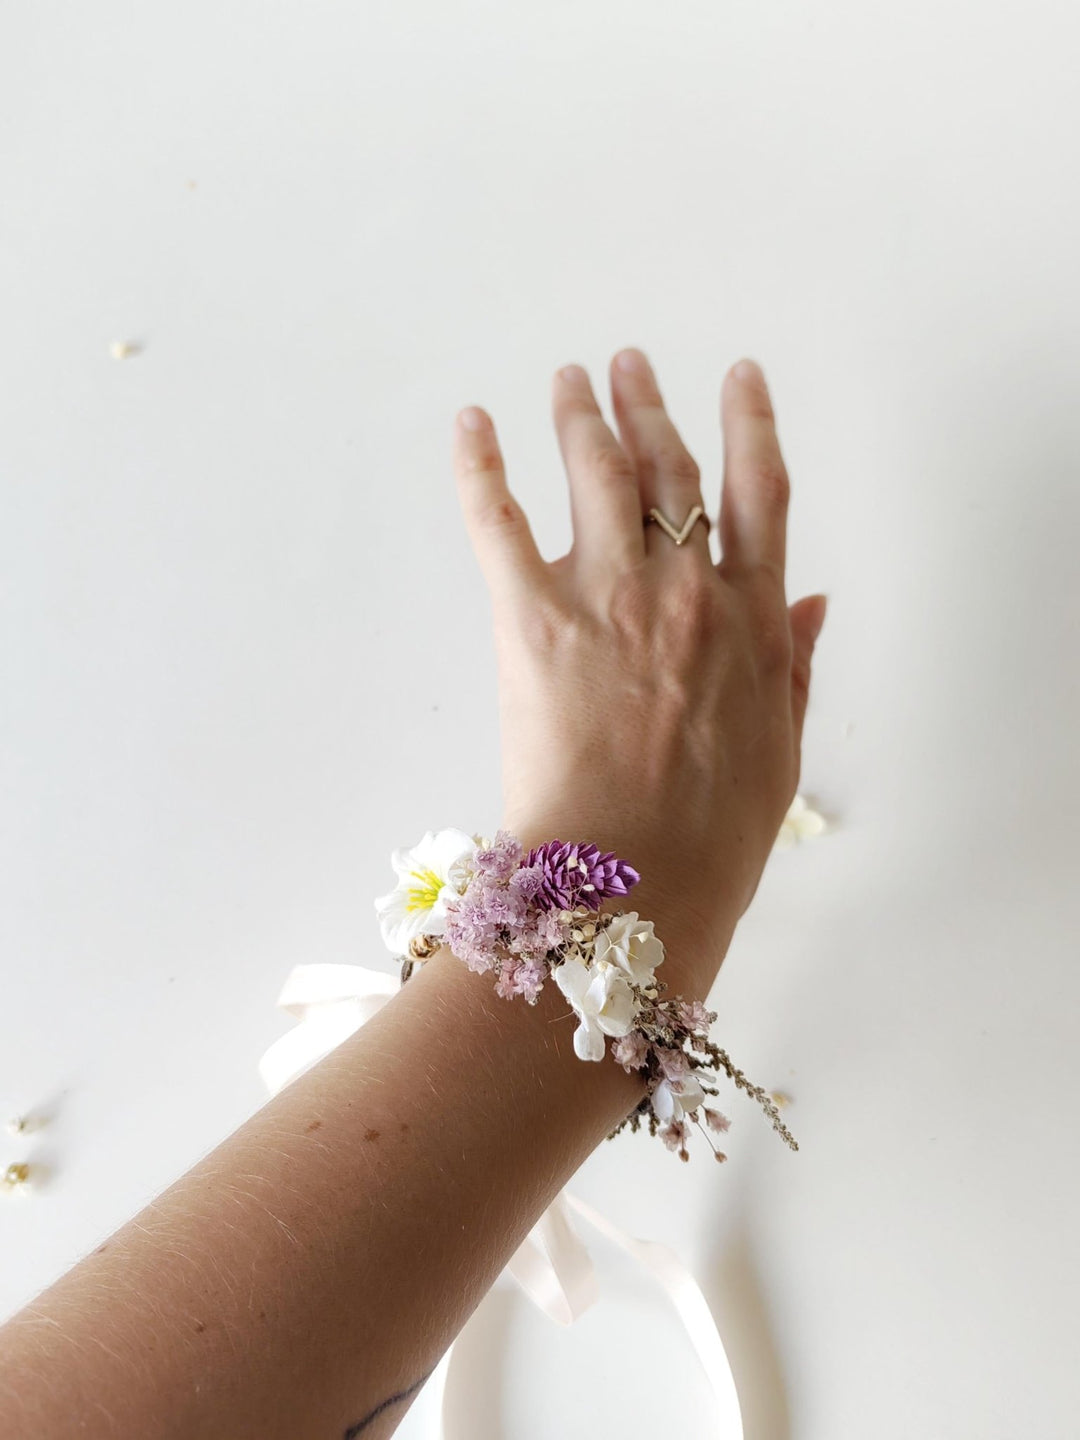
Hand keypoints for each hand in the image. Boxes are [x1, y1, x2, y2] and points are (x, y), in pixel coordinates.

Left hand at [452, 350, 825, 993]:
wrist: (634, 881)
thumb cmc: (713, 836)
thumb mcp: (779, 752)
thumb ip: (796, 667)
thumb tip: (816, 602)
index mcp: (753, 620)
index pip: (761, 493)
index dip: (750, 422)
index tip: (740, 373)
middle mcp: (686, 588)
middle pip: (670, 468)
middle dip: (648, 405)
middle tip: (625, 364)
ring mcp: (610, 596)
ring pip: (597, 473)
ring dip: (582, 415)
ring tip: (570, 379)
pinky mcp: (534, 620)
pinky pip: (500, 521)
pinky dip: (481, 466)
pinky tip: (471, 424)